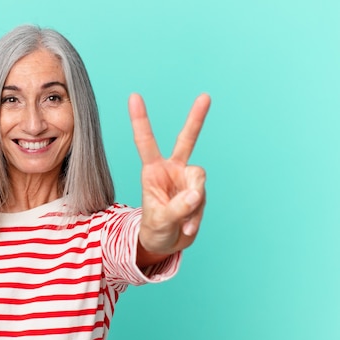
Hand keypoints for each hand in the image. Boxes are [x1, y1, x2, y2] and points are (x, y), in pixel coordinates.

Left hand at [128, 93, 210, 257]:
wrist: (166, 243)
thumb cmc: (155, 228)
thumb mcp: (159, 221)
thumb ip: (177, 208)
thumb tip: (196, 195)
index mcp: (152, 170)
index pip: (145, 142)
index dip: (140, 120)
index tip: (134, 96)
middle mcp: (171, 170)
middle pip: (186, 141)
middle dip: (196, 119)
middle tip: (205, 96)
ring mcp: (187, 180)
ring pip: (198, 182)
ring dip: (192, 205)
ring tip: (181, 222)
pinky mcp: (199, 192)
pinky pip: (203, 201)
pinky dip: (196, 217)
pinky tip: (186, 227)